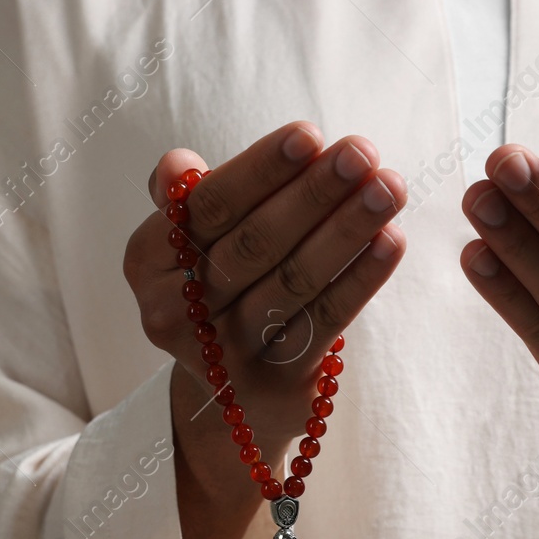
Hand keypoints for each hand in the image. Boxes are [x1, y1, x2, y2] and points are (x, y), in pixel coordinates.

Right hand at [123, 122, 407, 538]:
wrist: (228, 402)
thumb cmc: (219, 292)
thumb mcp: (191, 245)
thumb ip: (191, 200)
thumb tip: (178, 164)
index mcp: (147, 260)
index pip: (206, 206)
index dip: (260, 170)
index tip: (310, 135)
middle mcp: (176, 309)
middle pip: (254, 242)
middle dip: (315, 193)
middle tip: (363, 152)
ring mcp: (225, 352)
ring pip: (293, 281)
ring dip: (347, 230)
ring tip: (390, 188)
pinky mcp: (275, 382)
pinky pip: (324, 321)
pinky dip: (360, 279)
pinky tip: (391, 242)